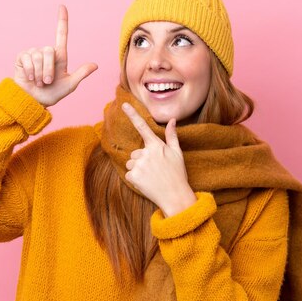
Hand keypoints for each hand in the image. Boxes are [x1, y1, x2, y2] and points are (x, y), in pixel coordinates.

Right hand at [13, 5, 97, 106]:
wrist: (34, 102)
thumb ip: (81, 74)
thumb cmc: (52, 94)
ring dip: (39, 73)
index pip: (61, 35)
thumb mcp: (69, 85)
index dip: (62, 21)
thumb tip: (95, 65)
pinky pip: (27, 59)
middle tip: (47, 82)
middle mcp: (46, 52)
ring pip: (38, 56)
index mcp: (59, 56)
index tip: (62, 7)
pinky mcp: (22, 58)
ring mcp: (33, 54)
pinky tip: (30, 78)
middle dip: (48, 69)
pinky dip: (30, 71)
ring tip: (38, 82)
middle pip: (49, 50)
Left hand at [122, 102, 196, 216]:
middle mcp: (146, 153)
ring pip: (130, 163)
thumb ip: (171, 136)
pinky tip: (146, 183)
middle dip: (141, 160)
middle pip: (135, 153)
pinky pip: (128, 174)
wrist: (175, 196)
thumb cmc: (177, 174)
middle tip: (155, 170)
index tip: (123, 104)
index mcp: (156, 146)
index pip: (142, 126)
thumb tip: (172, 120)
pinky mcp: (133, 176)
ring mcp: (139, 165)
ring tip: (151, 177)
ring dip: (137, 169)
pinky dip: (135, 179)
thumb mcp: (177, 153)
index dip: (133, 114)